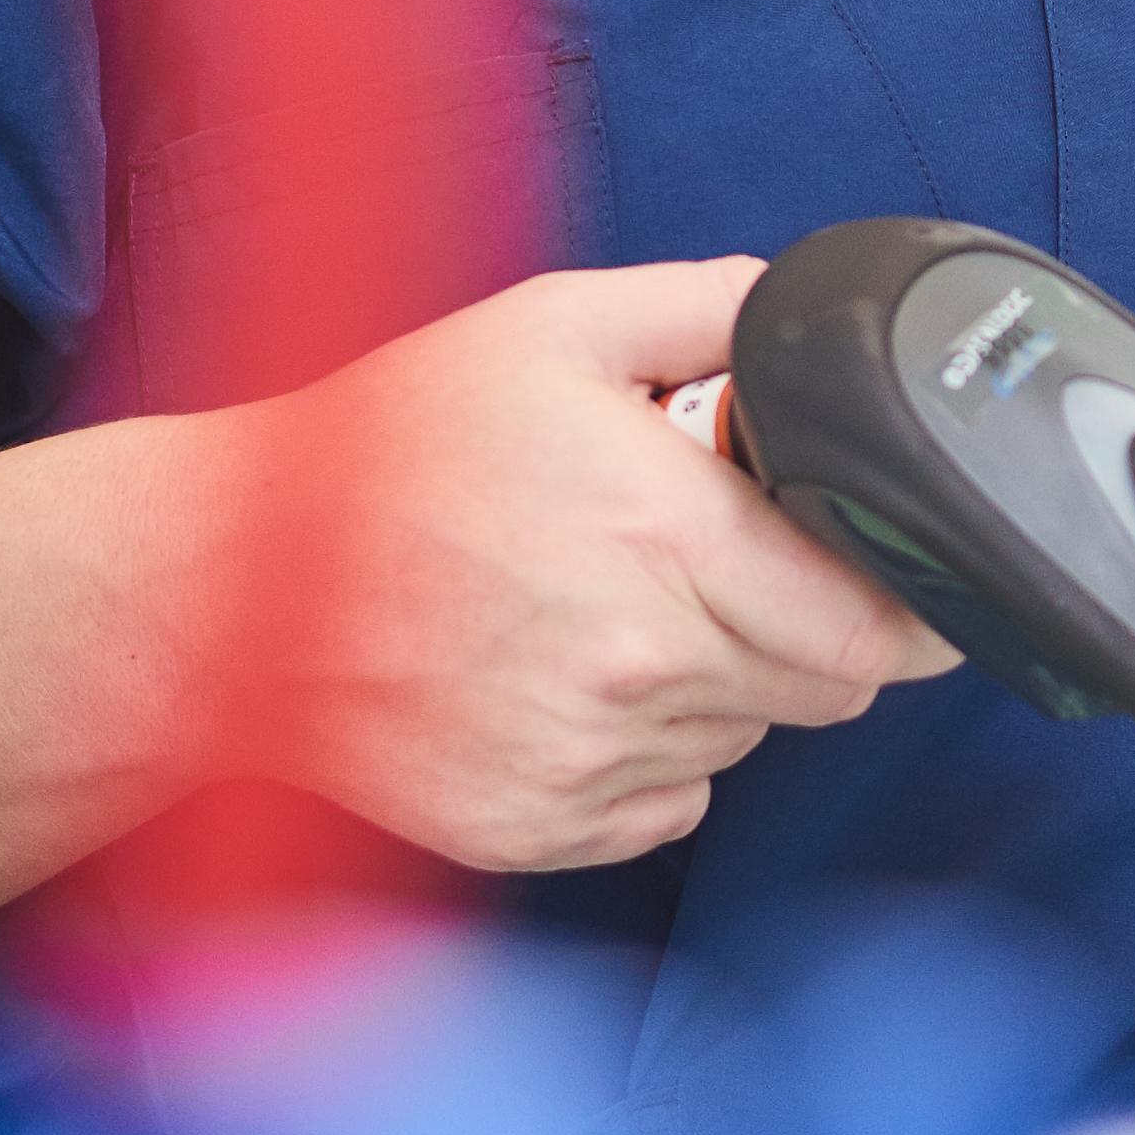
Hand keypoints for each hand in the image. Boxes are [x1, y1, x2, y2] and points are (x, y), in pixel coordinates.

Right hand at [239, 258, 954, 870]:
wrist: (221, 587)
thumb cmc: (379, 448)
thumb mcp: (548, 329)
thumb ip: (705, 308)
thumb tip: (808, 312)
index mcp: (665, 538)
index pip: (875, 624)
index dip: (913, 601)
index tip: (910, 578)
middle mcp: (641, 666)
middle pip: (831, 688)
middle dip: (816, 624)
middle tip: (734, 561)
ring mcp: (588, 760)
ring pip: (746, 736)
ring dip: (725, 680)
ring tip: (619, 604)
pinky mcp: (537, 827)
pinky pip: (668, 802)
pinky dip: (652, 751)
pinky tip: (571, 676)